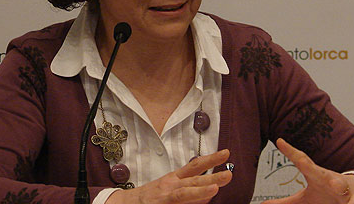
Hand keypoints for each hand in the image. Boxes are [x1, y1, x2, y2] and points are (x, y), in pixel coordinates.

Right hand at [106, 149, 231, 203]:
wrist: (124, 203)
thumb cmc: (150, 197)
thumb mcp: (169, 188)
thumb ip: (189, 190)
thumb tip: (211, 193)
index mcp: (174, 179)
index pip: (195, 166)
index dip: (211, 160)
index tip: (226, 154)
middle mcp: (170, 186)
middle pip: (193, 180)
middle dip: (212, 177)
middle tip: (229, 174)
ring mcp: (166, 197)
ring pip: (184, 194)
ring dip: (200, 192)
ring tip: (215, 188)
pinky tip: (201, 202)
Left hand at [262, 139, 353, 203]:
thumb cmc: (328, 195)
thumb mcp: (306, 199)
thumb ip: (286, 202)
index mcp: (317, 176)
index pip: (302, 162)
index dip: (290, 152)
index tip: (280, 142)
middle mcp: (330, 179)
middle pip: (321, 172)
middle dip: (312, 168)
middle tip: (302, 162)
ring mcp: (345, 189)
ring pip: (342, 187)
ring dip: (339, 186)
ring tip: (336, 186)